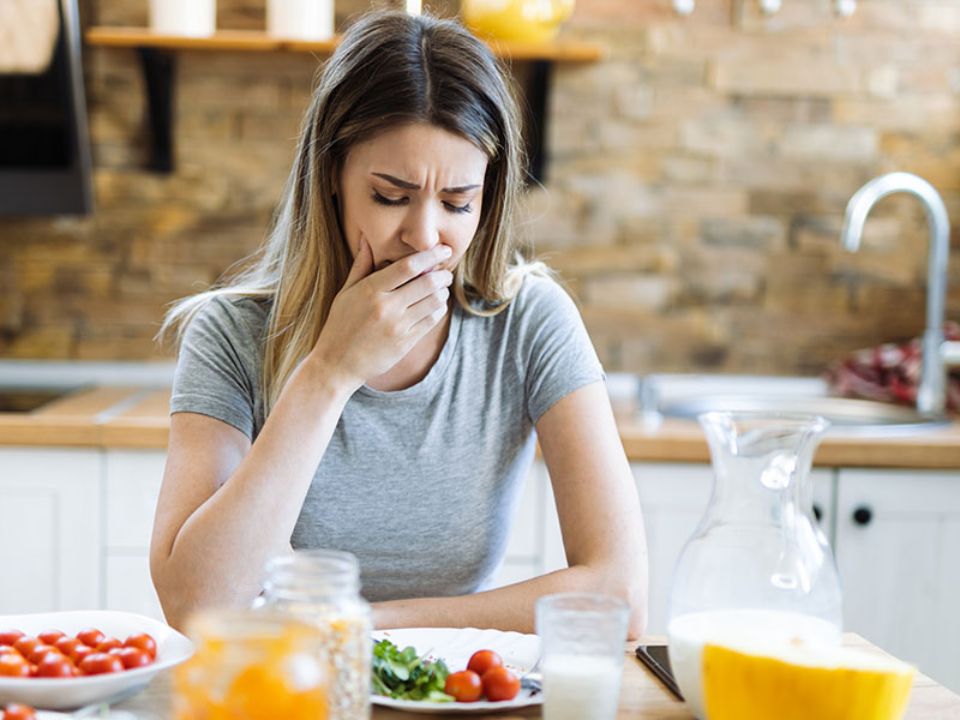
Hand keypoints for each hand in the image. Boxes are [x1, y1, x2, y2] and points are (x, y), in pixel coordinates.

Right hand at [309, 236, 453, 390]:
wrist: (337, 364)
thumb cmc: (339, 325)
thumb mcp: (345, 293)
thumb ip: (360, 265)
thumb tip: (366, 238)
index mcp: (370, 290)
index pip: (408, 266)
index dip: (430, 255)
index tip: (442, 249)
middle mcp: (386, 307)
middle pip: (427, 283)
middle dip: (442, 274)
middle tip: (446, 271)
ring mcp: (397, 326)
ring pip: (434, 302)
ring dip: (442, 292)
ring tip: (441, 288)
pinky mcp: (405, 343)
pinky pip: (431, 321)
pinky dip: (438, 310)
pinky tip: (435, 306)